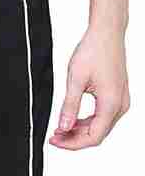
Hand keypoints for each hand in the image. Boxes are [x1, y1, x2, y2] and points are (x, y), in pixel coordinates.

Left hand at [50, 26, 129, 149]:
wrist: (107, 32)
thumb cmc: (94, 49)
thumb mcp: (76, 80)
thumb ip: (69, 107)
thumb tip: (64, 128)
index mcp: (111, 103)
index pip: (93, 137)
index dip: (72, 143)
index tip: (55, 140)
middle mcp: (120, 105)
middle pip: (97, 135)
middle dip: (74, 138)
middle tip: (54, 136)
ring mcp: (120, 101)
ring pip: (99, 127)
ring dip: (80, 131)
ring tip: (60, 128)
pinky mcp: (117, 97)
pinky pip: (102, 117)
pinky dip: (87, 122)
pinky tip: (72, 119)